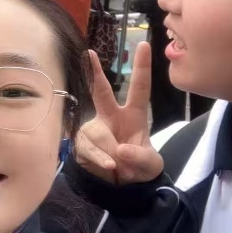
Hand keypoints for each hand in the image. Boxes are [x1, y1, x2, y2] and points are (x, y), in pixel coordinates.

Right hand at [74, 42, 163, 184]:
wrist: (122, 188)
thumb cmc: (140, 168)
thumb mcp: (150, 165)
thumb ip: (140, 157)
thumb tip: (120, 150)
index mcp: (134, 115)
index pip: (139, 88)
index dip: (142, 67)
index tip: (144, 44)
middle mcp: (111, 116)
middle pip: (102, 92)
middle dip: (94, 73)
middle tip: (89, 53)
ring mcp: (94, 128)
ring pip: (96, 131)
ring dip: (108, 151)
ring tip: (118, 166)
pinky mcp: (81, 143)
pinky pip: (87, 147)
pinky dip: (99, 159)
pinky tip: (107, 167)